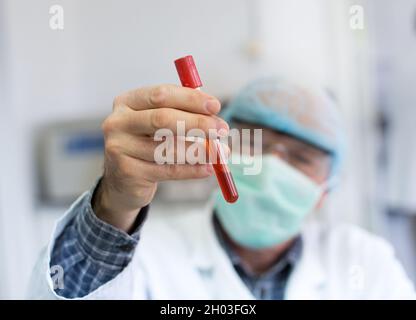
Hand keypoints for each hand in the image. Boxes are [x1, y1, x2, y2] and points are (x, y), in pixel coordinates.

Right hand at [93, 84, 227, 231]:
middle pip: (162, 119)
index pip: (161, 95)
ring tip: (220, 152)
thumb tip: (214, 115)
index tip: (216, 106)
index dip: (191, 99)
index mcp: (127, 102)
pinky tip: (208, 168)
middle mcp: (118, 122)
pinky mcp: (128, 172)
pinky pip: (169, 170)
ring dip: (200, 150)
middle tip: (222, 129)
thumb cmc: (147, 145)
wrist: (122, 181)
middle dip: (197, 123)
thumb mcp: (158, 125)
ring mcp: (119, 148)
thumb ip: (181, 114)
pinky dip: (193, 169)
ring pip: (168, 148)